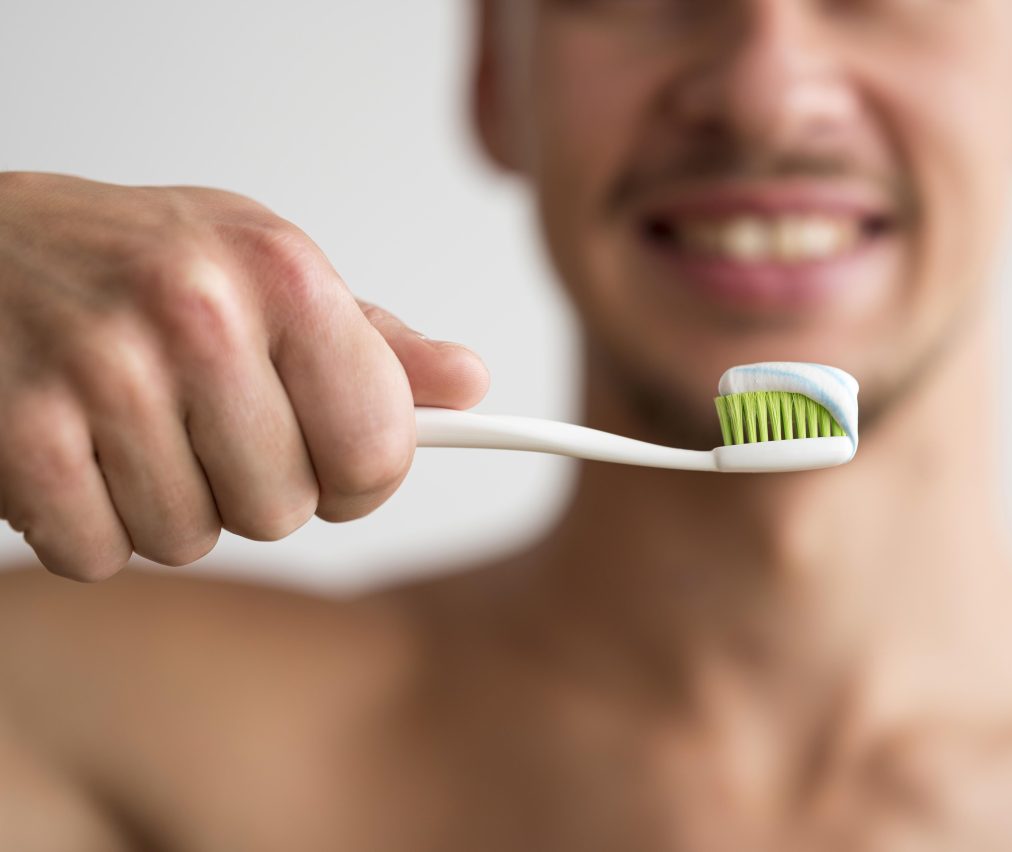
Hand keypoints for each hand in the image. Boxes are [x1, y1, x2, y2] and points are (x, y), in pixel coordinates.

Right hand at [0, 172, 487, 580]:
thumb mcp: (265, 270)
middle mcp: (200, 313)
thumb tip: (468, 383)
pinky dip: (84, 525)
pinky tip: (71, 452)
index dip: (357, 479)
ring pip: (190, 540)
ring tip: (126, 429)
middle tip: (200, 428)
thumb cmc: (132, 263)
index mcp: (284, 274)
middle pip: (284, 511)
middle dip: (247, 490)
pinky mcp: (21, 432)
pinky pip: (97, 555)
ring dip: (162, 507)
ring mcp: (104, 370)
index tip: (328, 460)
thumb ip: (371, 343)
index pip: (379, 450)